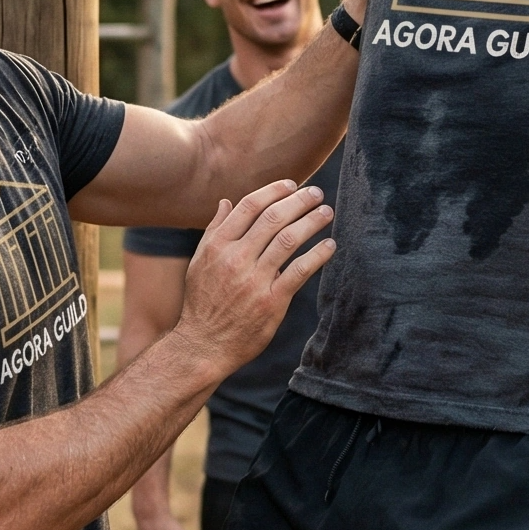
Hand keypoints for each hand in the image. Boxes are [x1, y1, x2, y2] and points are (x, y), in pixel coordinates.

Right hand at [175, 180, 335, 380]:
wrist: (204, 345)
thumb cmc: (202, 302)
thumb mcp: (199, 263)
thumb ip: (214, 231)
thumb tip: (226, 201)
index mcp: (217, 246)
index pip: (249, 206)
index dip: (273, 191)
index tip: (292, 184)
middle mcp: (235, 259)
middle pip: (273, 218)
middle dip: (299, 200)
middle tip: (317, 193)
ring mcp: (254, 280)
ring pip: (288, 240)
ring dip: (312, 221)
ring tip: (326, 212)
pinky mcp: (271, 302)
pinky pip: (299, 271)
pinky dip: (317, 254)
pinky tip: (329, 245)